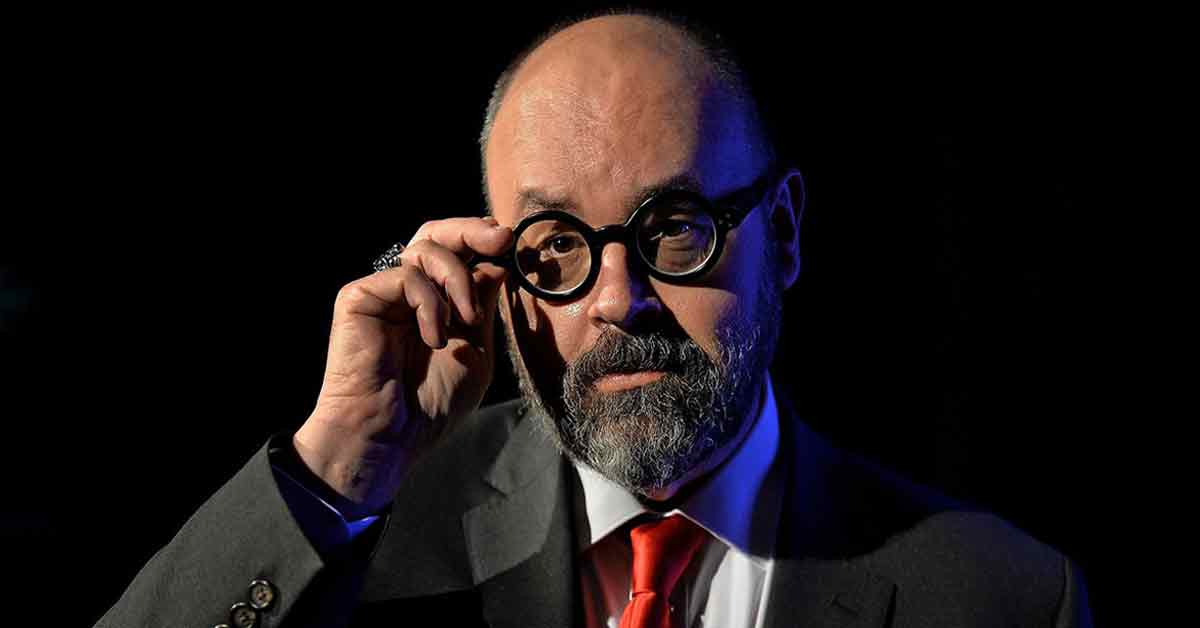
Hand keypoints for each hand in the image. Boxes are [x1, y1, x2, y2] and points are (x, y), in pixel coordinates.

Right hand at [292, 217, 512, 517]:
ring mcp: (383, 293)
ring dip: (458, 279)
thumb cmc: (431, 404)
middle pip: (436, 234)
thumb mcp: (475, 350)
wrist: (390, 436)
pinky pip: (406, 276)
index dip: (483, 241)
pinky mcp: (360, 298)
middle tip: (501, 238)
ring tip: (465, 320)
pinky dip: (431, 304)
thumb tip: (497, 262)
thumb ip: (483, 305)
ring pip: (426, 249)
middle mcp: (407, 291)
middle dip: (473, 230)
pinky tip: (433, 338)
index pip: (458, 254)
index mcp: (436, 302)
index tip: (511, 242)